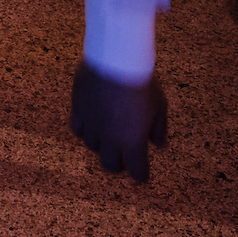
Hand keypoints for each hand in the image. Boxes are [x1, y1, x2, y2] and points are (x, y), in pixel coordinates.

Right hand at [69, 60, 167, 181]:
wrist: (114, 60)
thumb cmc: (141, 82)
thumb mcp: (159, 106)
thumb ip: (158, 129)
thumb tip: (159, 145)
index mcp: (132, 141)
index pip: (136, 170)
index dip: (140, 175)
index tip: (142, 176)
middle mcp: (110, 138)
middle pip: (110, 165)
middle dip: (118, 165)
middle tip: (123, 159)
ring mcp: (92, 125)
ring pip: (92, 147)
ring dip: (102, 146)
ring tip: (108, 138)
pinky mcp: (78, 110)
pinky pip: (77, 129)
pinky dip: (84, 131)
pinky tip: (90, 126)